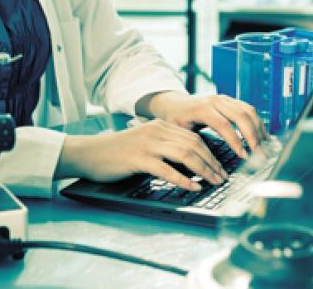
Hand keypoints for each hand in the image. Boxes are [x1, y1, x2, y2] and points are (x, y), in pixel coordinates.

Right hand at [56, 119, 227, 190]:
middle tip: (222, 178)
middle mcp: (156, 131)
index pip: (194, 137)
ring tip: (213, 182)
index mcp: (160, 126)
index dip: (211, 153)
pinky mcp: (138, 158)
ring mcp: (147, 144)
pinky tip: (192, 186)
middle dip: (212, 163)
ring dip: (203, 170)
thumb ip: (165, 148)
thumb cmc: (117, 153)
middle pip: (194, 145)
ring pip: (185, 154)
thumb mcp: (145, 143)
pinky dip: (182, 178)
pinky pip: (166, 169)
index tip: (220, 167)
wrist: (89, 153)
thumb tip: (191, 163)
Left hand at [139, 92, 268, 159]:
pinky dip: (257, 122)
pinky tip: (262, 136)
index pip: (224, 125)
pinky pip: (248, 109)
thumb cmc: (175, 120)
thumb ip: (191, 144)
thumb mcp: (178, 132)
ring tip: (263, 147)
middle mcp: (216, 101)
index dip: (235, 141)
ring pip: (248, 111)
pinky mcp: (230, 100)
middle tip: (259, 154)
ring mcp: (224, 99)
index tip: (243, 156)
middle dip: (252, 136)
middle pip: (241, 116)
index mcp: (202, 109)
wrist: (174, 103)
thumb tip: (201, 164)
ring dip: (258, 129)